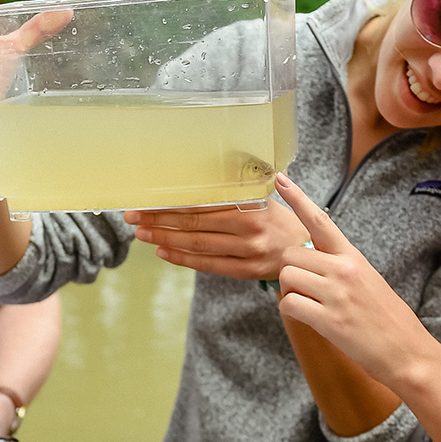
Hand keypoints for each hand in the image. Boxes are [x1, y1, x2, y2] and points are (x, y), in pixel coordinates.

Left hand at [125, 198, 308, 280]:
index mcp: (251, 205)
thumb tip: (202, 169)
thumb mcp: (263, 195)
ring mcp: (247, 252)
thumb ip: (237, 184)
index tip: (147, 201)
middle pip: (195, 225)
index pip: (203, 203)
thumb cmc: (278, 218)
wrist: (306, 249)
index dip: (172, 203)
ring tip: (142, 234)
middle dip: (159, 220)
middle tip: (134, 217)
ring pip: (198, 245)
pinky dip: (182, 259)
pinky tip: (163, 251)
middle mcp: (249, 229)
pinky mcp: (245, 271)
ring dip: (165, 239)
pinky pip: (207, 265)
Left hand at [272, 173, 440, 386]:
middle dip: (292, 271)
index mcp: (354, 257)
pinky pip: (288, 305)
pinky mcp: (329, 320)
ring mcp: (336, 294)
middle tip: (308, 290)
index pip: (320, 221)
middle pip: (291, 254)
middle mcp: (344, 269)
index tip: (280, 179)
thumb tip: (310, 263)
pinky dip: (292, 313)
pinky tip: (310, 319)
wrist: (408, 352)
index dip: (298, 198)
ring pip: (287, 278)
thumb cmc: (386, 319)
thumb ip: (339, 267)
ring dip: (292, 293)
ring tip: (314, 306)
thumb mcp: (368, 280)